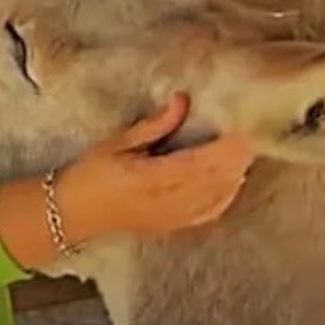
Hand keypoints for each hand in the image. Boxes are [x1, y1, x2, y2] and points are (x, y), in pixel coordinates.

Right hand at [55, 93, 254, 242]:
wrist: (74, 213)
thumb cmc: (90, 174)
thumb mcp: (117, 143)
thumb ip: (154, 125)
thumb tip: (182, 99)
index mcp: (154, 179)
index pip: (204, 161)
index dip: (229, 144)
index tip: (242, 120)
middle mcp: (171, 201)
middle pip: (220, 177)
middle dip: (239, 153)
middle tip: (250, 126)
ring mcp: (176, 217)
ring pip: (221, 194)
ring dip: (237, 169)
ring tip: (244, 145)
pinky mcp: (177, 225)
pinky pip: (213, 210)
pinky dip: (229, 192)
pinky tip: (235, 176)